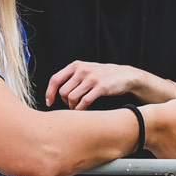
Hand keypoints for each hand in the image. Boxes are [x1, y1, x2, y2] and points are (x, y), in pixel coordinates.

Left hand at [45, 60, 162, 108]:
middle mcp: (82, 70)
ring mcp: (92, 78)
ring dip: (73, 106)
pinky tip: (83, 109)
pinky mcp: (101, 87)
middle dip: (64, 102)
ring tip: (78, 108)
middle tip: (70, 105)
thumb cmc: (104, 75)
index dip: (49, 93)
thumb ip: (72, 77)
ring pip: (72, 98)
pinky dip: (81, 109)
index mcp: (76, 65)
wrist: (126, 75)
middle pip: (63, 92)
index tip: (49, 102)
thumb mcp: (86, 70)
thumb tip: (55, 92)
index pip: (55, 79)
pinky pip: (84, 102)